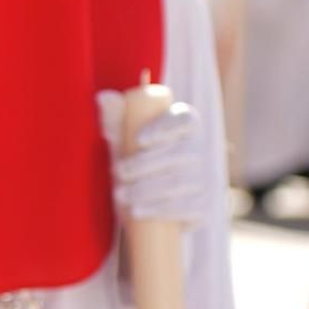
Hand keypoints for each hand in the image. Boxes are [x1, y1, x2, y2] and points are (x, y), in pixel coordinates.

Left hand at [98, 91, 210, 231]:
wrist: (139, 204)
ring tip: (120, 195)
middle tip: (117, 172)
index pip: (187, 119)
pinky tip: (138, 212)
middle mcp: (200, 151)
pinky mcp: (203, 207)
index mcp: (184, 126)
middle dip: (145, 164)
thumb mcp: (121, 139)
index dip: (166, 127)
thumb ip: (113, 117)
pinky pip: (188, 208)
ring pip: (181, 182)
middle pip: (181, 154)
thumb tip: (103, 97)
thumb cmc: (131, 159)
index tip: (140, 140)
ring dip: (147, 189)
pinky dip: (160, 210)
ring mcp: (204, 180)